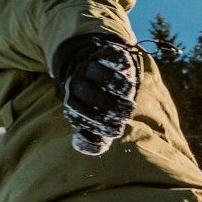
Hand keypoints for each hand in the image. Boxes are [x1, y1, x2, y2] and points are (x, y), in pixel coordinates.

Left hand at [51, 35, 141, 155]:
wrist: (99, 70)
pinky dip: (120, 66)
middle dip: (108, 105)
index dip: (98, 124)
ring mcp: (88, 65)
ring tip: (129, 97)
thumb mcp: (95, 122)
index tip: (116, 131)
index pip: (78, 111)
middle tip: (126, 114)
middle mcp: (76, 82)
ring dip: (114, 85)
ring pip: (97, 71)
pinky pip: (110, 57)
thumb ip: (94, 138)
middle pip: (86, 91)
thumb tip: (96, 147)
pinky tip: (130, 79)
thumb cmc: (101, 105)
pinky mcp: (104, 53)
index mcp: (72, 100)